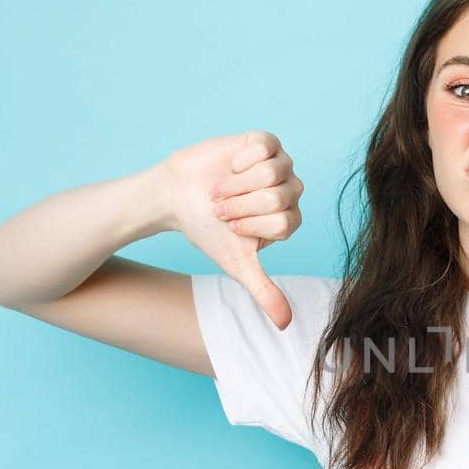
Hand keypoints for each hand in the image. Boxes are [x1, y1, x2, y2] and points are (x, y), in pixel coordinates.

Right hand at [159, 129, 303, 329]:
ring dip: (236, 185)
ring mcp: (281, 165)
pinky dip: (240, 161)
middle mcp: (291, 192)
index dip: (250, 225)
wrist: (177, 197)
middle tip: (221, 208)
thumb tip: (285, 325)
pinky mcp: (265, 142)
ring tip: (221, 190)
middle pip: (276, 198)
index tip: (230, 226)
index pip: (284, 223)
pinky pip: (265, 148)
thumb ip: (264, 291)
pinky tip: (230, 167)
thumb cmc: (209, 230)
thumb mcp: (237, 264)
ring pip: (270, 174)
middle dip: (240, 206)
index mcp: (290, 220)